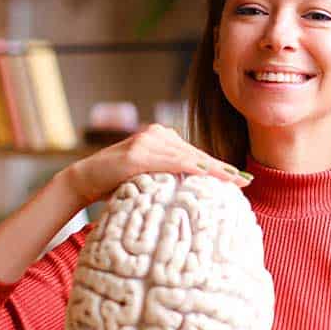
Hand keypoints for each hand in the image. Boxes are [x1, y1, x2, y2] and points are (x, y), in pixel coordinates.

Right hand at [64, 123, 252, 205]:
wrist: (83, 180)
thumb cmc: (116, 184)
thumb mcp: (147, 179)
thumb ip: (166, 178)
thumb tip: (191, 195)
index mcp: (162, 138)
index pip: (195, 155)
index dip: (218, 167)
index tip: (240, 178)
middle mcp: (157, 134)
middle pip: (197, 154)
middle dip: (222, 169)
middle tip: (246, 180)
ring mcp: (147, 141)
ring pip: (188, 157)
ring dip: (213, 169)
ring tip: (234, 181)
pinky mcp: (138, 153)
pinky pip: (171, 162)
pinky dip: (191, 168)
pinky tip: (208, 174)